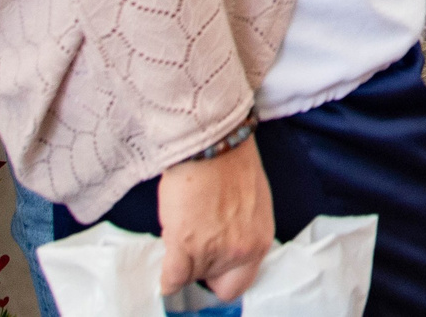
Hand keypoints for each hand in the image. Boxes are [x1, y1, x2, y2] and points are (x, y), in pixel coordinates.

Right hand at [157, 135, 273, 299]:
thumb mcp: (252, 204)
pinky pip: (172, 278)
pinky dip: (166, 277)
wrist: (212, 143)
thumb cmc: (231, 163)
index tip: (212, 268)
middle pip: (213, 280)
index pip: (240, 283)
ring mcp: (212, 250)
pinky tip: (166, 265)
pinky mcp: (185, 244)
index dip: (223, 276)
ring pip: (190, 275)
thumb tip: (226, 245)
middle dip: (202, 268)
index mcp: (260, 240)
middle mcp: (240, 250)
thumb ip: (242, 232)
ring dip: (183, 259)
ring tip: (184, 228)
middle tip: (195, 247)